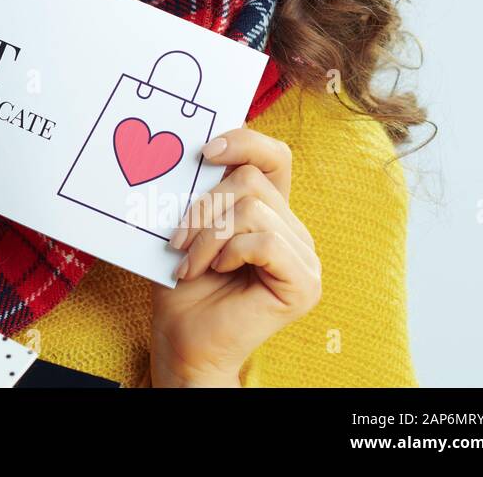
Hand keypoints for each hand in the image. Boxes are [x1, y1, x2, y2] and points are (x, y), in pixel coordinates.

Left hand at [148, 128, 321, 386]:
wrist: (182, 340)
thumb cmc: (182, 284)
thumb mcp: (189, 225)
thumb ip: (204, 190)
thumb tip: (198, 145)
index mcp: (270, 211)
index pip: (274, 155)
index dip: (244, 141)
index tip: (204, 152)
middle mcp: (294, 230)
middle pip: (253, 180)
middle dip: (204, 206)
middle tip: (177, 239)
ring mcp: (305, 257)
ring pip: (254, 209)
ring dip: (208, 236)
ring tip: (189, 263)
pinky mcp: (305, 283)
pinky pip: (265, 240)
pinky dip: (229, 252)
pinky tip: (215, 271)